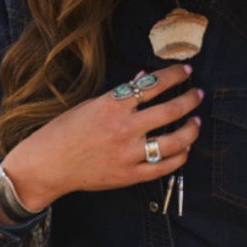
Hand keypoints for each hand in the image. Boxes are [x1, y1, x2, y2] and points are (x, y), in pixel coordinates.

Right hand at [0, 66, 201, 211]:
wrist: (48, 165)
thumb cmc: (64, 132)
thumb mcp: (89, 105)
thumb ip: (119, 94)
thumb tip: (143, 78)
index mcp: (112, 106)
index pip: (152, 85)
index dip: (173, 76)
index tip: (185, 71)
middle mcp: (123, 128)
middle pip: (170, 111)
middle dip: (190, 100)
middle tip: (198, 95)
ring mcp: (128, 153)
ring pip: (174, 141)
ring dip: (191, 130)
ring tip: (196, 122)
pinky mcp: (129, 175)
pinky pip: (164, 167)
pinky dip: (179, 157)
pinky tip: (184, 149)